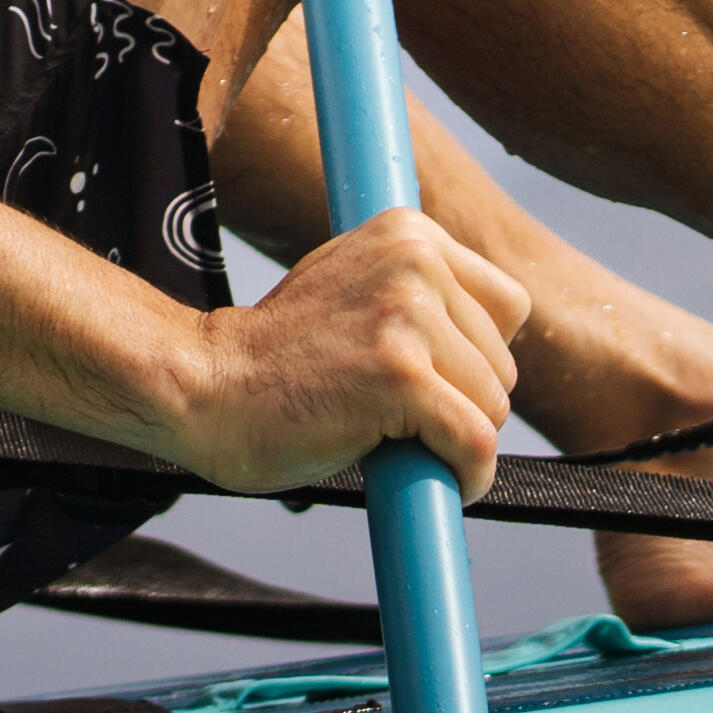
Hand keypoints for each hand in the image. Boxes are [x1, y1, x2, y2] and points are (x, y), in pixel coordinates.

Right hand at [163, 209, 527, 500]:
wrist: (203, 388)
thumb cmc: (276, 358)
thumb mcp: (353, 285)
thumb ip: (416, 290)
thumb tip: (493, 329)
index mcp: (408, 233)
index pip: (509, 307)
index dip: (477, 358)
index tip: (434, 381)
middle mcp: (414, 262)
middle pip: (504, 363)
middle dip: (463, 403)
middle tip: (398, 416)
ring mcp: (408, 317)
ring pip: (493, 406)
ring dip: (454, 441)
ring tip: (391, 437)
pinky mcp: (400, 377)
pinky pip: (474, 442)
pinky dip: (466, 476)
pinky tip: (433, 479)